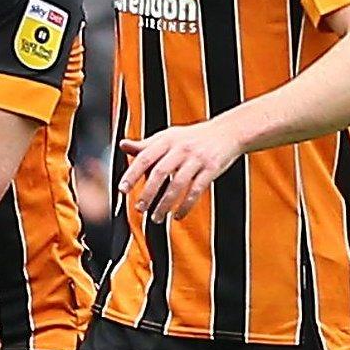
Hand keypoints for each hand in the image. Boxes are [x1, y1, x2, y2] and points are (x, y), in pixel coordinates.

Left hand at [117, 119, 244, 219]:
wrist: (227, 132)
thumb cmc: (192, 137)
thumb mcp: (168, 136)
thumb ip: (146, 145)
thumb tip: (122, 145)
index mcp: (166, 140)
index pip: (145, 157)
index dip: (132, 174)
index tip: (122, 189)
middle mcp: (181, 148)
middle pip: (160, 172)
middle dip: (148, 193)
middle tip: (139, 208)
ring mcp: (197, 158)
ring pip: (178, 184)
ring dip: (165, 204)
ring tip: (155, 218)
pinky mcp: (212, 168)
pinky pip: (196, 190)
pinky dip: (186, 205)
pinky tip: (177, 216)